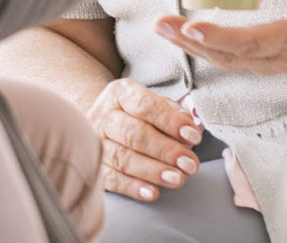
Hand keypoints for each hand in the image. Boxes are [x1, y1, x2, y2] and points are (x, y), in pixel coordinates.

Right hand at [87, 78, 202, 202]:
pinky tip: (153, 193)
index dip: (170, 121)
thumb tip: (189, 126)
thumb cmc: (137, 113)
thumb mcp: (154, 102)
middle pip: (133, 134)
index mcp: (120, 93)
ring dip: (153, 171)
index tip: (193, 136)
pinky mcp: (94, 165)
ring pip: (122, 158)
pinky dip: (132, 187)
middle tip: (189, 163)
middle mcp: (105, 115)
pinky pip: (111, 179)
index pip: (145, 106)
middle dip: (165, 150)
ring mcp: (95, 141)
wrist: (103, 120)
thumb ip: (172, 112)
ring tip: (177, 179)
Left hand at [155, 0, 286, 74]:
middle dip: (191, 42)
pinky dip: (202, 47)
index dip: (219, 37)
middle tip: (161, 25)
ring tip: (162, 28)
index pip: (250, 42)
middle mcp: (275, 58)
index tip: (191, 26)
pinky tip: (181, 34)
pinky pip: (227, 57)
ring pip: (223, 59)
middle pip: (227, 54)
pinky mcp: (261, 60)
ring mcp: (267, 63)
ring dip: (190, 45)